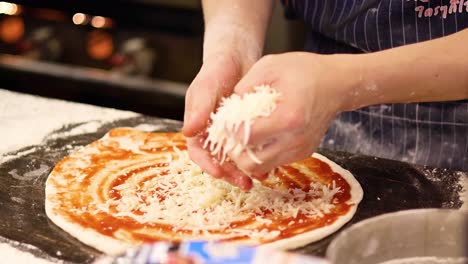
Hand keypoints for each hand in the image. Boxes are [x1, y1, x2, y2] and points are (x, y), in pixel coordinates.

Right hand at [182, 53, 255, 189]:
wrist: (238, 58)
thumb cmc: (217, 70)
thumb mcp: (206, 86)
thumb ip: (198, 107)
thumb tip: (188, 132)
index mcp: (199, 127)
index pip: (199, 152)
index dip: (207, 165)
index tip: (219, 172)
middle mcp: (215, 134)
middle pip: (220, 161)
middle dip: (231, 174)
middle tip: (245, 183)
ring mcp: (233, 134)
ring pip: (238, 158)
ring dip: (248, 169)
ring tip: (261, 176)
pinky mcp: (251, 130)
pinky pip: (254, 148)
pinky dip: (262, 156)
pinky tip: (272, 162)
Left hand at [226, 52, 353, 178]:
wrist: (336, 84)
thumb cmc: (304, 71)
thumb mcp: (269, 66)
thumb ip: (245, 86)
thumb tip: (228, 106)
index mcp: (287, 117)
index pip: (247, 138)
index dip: (231, 130)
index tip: (228, 120)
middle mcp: (295, 140)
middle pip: (251, 163)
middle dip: (235, 151)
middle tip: (232, 135)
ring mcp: (300, 150)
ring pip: (261, 168)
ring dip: (248, 156)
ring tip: (245, 137)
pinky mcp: (304, 153)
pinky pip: (274, 162)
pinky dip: (262, 154)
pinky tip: (261, 137)